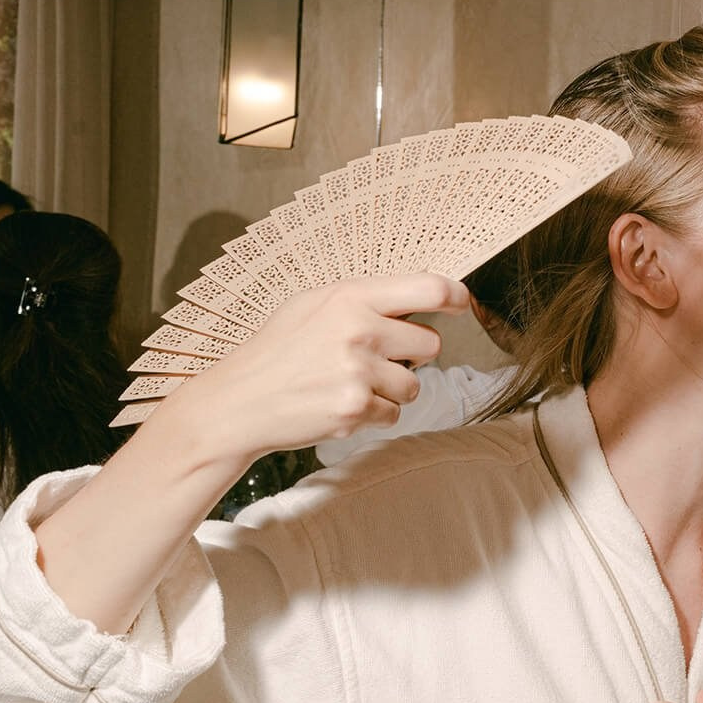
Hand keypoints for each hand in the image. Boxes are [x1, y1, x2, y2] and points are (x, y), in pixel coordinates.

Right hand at [162, 274, 468, 464]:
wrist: (238, 401)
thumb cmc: (278, 351)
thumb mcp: (313, 305)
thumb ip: (365, 300)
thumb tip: (419, 299)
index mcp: (351, 297)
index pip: (430, 289)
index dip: (456, 297)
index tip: (463, 304)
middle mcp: (359, 331)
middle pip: (431, 345)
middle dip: (411, 355)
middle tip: (373, 359)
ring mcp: (358, 372)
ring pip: (414, 385)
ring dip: (391, 389)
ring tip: (349, 383)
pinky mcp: (355, 409)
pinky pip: (393, 413)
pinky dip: (373, 413)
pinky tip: (340, 403)